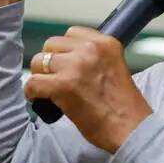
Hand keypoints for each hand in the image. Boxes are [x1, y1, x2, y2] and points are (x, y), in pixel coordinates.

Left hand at [26, 27, 152, 152]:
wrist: (131, 129)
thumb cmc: (124, 106)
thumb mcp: (115, 67)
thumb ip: (94, 58)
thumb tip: (67, 58)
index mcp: (106, 43)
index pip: (72, 33)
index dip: (65, 51)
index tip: (66, 65)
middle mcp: (90, 49)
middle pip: (51, 44)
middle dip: (50, 61)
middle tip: (55, 78)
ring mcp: (75, 66)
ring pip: (38, 61)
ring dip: (40, 75)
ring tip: (47, 89)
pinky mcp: (63, 85)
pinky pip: (33, 83)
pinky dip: (32, 92)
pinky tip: (38, 98)